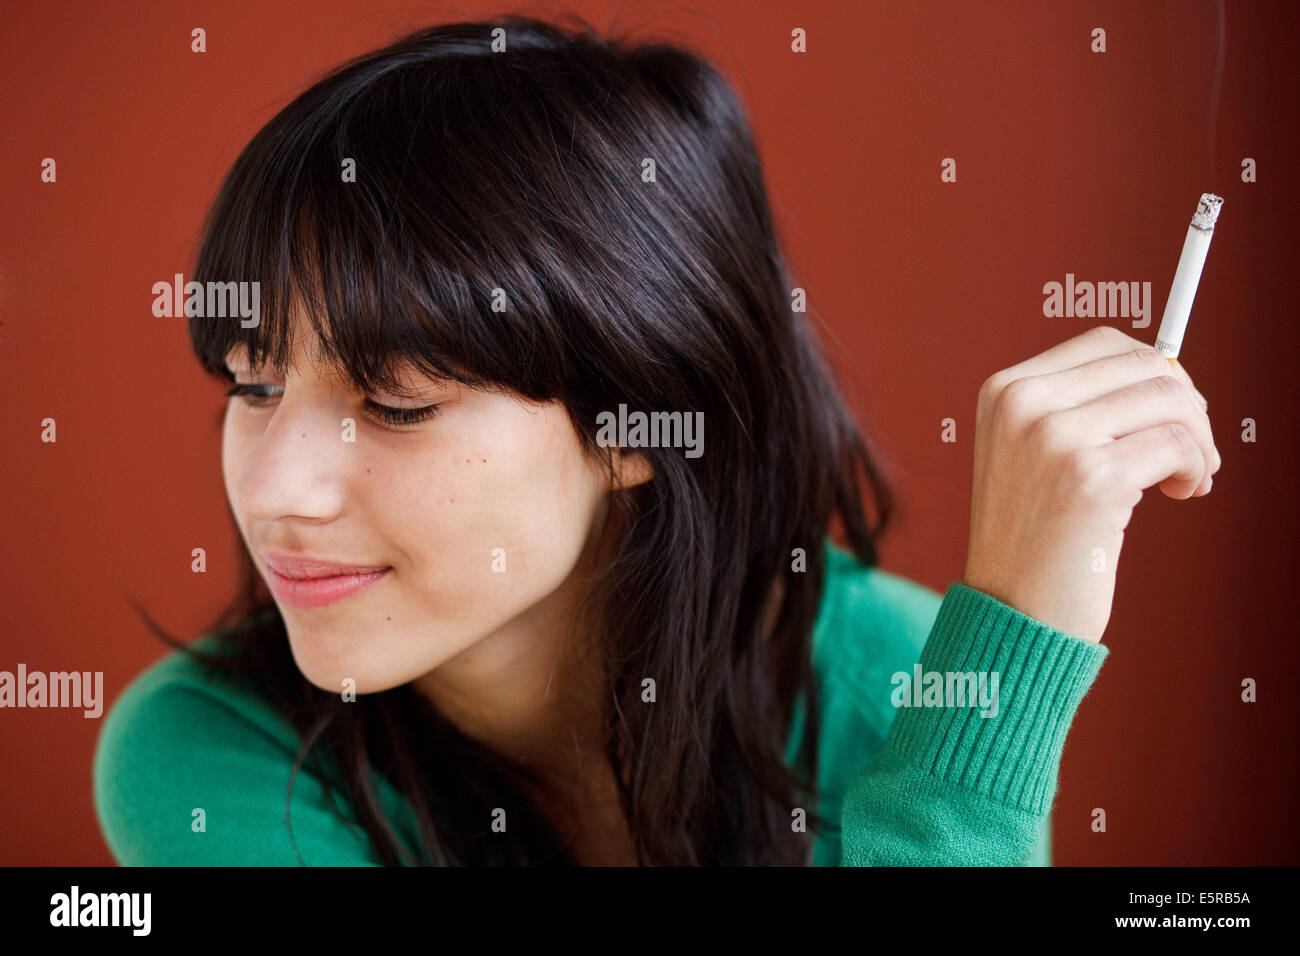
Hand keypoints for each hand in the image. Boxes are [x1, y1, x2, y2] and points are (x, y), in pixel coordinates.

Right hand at [962, 324, 1219, 643]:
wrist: (1009, 611)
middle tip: (1190, 452)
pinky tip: (1181, 493)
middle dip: (1186, 406)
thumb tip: (1168, 371)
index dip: (1154, 373)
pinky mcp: (1090, 476)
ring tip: (1186, 477)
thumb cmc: (1030, 539)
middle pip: (1146, 366)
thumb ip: (1080, 406)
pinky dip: (1196, 468)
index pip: (1106, 344)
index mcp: (1004, 391)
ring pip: (1170, 399)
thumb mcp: (1031, 454)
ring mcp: (1053, 437)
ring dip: (1198, 439)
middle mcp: (1023, 404)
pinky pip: (1178, 445)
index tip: (1169, 413)